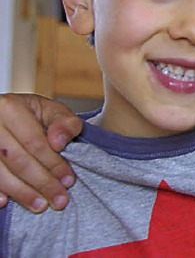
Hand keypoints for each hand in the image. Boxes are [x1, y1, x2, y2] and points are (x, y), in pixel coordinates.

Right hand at [0, 93, 81, 211]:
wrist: (4, 113)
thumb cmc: (32, 114)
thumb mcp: (51, 110)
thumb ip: (64, 123)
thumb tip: (58, 143)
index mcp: (10, 108)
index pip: (35, 142)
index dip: (54, 164)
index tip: (69, 181)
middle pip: (17, 160)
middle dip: (41, 183)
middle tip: (59, 200)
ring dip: (21, 193)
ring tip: (40, 206)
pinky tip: (4, 203)